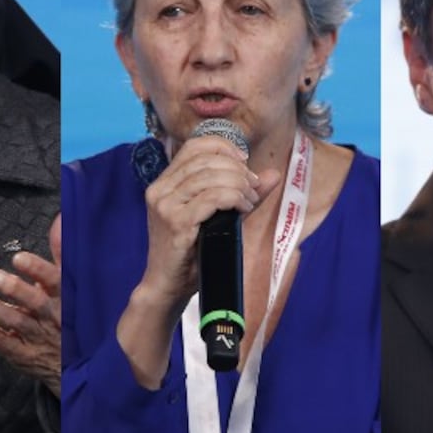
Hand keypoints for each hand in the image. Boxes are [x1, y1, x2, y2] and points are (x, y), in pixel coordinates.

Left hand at [0, 215, 60, 396]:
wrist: (76, 363)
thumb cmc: (71, 317)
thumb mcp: (71, 284)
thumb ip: (62, 252)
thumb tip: (59, 221)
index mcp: (67, 298)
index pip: (56, 282)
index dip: (38, 270)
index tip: (20, 258)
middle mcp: (53, 318)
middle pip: (33, 303)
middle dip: (12, 288)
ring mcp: (36, 337)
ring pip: (12, 321)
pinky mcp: (21, 353)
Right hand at [116, 135, 279, 387]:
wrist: (168, 287)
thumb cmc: (190, 253)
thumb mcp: (215, 217)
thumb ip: (242, 193)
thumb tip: (272, 174)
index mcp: (164, 183)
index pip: (195, 146)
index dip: (225, 148)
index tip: (244, 164)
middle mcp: (160, 189)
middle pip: (207, 160)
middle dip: (238, 171)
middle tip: (253, 190)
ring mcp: (165, 205)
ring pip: (212, 177)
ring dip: (239, 186)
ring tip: (249, 202)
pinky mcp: (176, 223)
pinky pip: (212, 198)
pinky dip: (234, 199)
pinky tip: (243, 208)